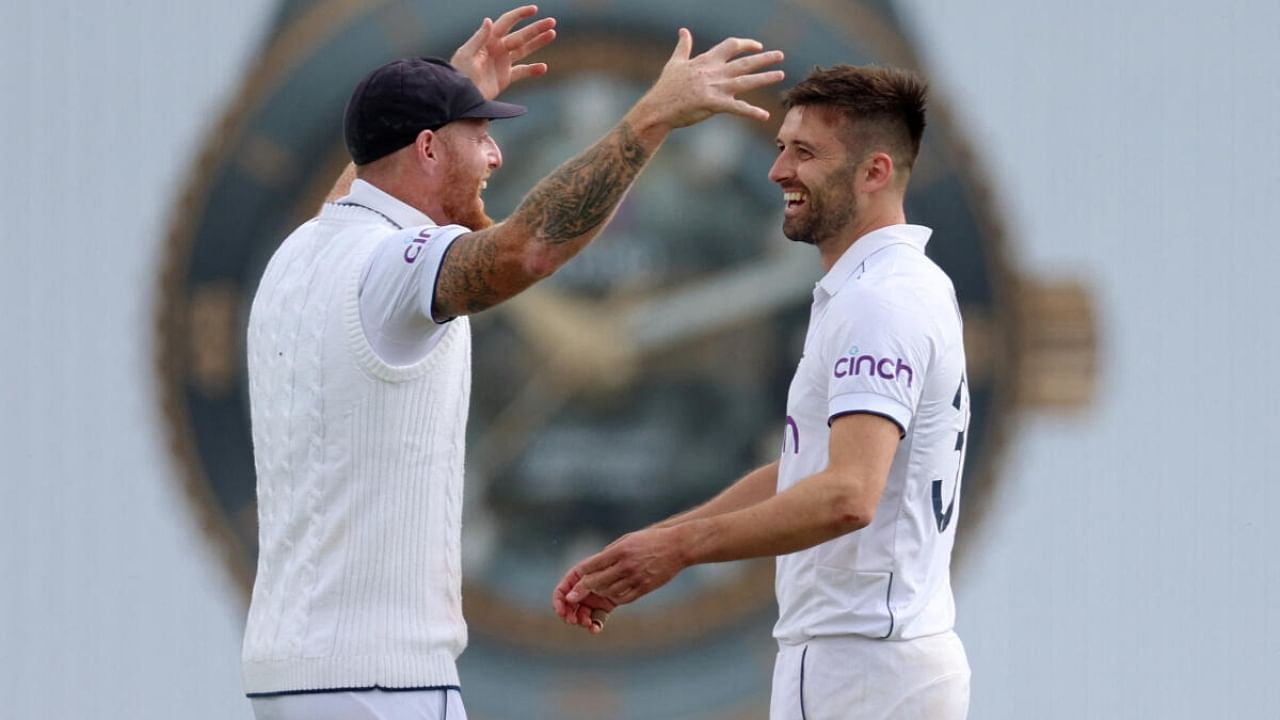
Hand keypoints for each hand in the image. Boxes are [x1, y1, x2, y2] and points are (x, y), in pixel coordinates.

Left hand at [450, 5, 556, 99]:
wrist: (461, 97)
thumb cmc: (459, 75)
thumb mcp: (466, 55)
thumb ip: (478, 38)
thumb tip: (489, 20)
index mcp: (489, 40)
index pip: (506, 23)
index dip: (520, 15)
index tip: (534, 10)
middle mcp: (497, 48)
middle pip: (520, 35)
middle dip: (536, 28)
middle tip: (552, 22)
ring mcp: (502, 62)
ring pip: (524, 50)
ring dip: (538, 42)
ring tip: (552, 34)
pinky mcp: (505, 77)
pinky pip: (522, 71)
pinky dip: (533, 70)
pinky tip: (543, 67)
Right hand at [552, 566, 617, 633]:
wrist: (636, 567)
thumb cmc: (616, 563)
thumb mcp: (598, 571)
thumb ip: (584, 584)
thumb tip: (568, 598)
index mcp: (578, 576)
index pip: (562, 590)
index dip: (558, 601)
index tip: (560, 612)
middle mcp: (584, 589)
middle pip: (569, 605)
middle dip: (569, 614)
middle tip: (572, 621)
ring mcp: (593, 599)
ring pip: (581, 614)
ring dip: (581, 620)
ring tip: (587, 623)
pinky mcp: (604, 608)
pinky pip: (596, 619)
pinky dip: (594, 625)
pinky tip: (595, 629)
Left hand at [563, 527, 688, 606]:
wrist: (678, 546)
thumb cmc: (651, 540)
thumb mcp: (627, 539)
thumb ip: (610, 552)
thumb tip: (592, 565)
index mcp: (619, 551)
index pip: (591, 566)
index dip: (578, 578)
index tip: (571, 587)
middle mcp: (626, 565)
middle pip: (596, 582)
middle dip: (583, 591)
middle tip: (575, 597)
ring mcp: (636, 578)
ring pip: (608, 593)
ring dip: (599, 594)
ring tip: (597, 590)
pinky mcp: (644, 588)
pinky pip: (623, 598)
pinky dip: (614, 598)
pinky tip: (612, 594)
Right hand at [637, 29, 784, 129]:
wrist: (658, 108)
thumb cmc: (666, 87)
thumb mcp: (675, 62)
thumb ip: (683, 47)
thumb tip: (683, 31)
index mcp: (706, 61)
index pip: (731, 46)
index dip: (746, 44)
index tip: (758, 46)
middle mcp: (715, 72)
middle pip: (745, 62)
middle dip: (764, 58)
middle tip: (780, 56)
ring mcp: (715, 88)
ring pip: (746, 81)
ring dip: (765, 78)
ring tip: (781, 75)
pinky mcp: (714, 105)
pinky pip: (737, 108)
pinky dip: (752, 112)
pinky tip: (765, 116)